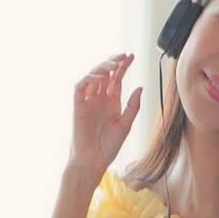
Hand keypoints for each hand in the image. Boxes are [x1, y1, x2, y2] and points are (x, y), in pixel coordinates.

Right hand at [67, 53, 142, 186]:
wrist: (93, 161)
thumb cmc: (108, 147)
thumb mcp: (125, 125)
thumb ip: (132, 106)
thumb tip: (139, 87)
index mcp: (112, 102)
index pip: (117, 79)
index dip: (123, 66)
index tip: (131, 56)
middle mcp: (100, 99)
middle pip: (105, 74)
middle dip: (114, 62)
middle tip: (124, 56)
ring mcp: (89, 101)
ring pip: (93, 77)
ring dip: (102, 68)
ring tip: (114, 65)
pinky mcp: (78, 106)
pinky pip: (80, 87)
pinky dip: (88, 79)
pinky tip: (99, 78)